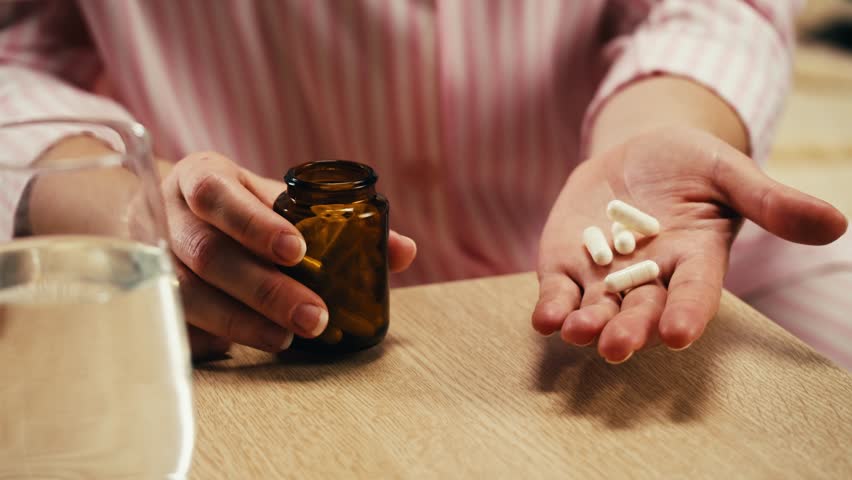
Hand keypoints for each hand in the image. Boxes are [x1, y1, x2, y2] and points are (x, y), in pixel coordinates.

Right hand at [161, 152, 416, 357]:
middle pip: (206, 253)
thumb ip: (333, 220)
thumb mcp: (277, 200)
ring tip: (285, 340)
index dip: (255, 225)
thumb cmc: (237, 207)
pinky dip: (211, 339)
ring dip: (240, 321)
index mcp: (201, 178)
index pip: (218, 195)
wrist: (167, 216)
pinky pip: (173, 323)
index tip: (297, 251)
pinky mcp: (146, 297)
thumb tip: (404, 251)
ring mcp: (149, 258)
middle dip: (263, 289)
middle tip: (314, 317)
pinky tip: (241, 349)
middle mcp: (168, 215)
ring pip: (186, 295)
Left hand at [532, 127, 846, 362]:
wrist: (638, 154)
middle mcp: (649, 278)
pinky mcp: (568, 264)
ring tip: (578, 333)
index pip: (694, 293)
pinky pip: (560, 290)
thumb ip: (770, 201)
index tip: (677, 335)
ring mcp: (605, 275)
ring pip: (597, 308)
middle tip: (619, 347)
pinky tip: (545, 319)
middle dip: (630, 329)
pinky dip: (553, 305)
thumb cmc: (693, 163)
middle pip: (640, 310)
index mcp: (695, 260)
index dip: (686, 313)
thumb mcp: (730, 172)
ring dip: (587, 324)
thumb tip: (836, 224)